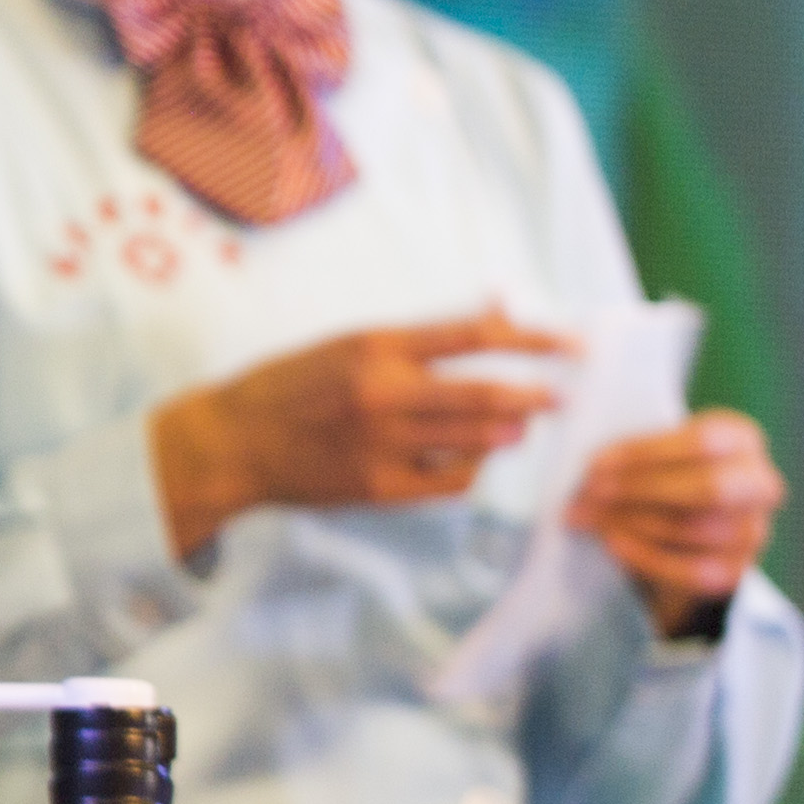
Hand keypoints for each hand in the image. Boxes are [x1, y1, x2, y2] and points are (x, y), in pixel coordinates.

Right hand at [148, 309, 565, 566]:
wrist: (233, 442)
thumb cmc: (289, 385)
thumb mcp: (346, 344)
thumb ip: (414, 338)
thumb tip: (491, 315)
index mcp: (375, 346)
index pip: (474, 334)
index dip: (532, 337)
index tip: (571, 343)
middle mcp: (384, 393)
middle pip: (485, 393)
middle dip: (535, 394)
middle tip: (563, 395)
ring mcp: (384, 444)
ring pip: (475, 438)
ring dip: (509, 430)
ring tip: (522, 425)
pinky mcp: (382, 488)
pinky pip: (450, 480)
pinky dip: (472, 467)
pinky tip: (473, 458)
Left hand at [571, 408, 783, 634]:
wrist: (684, 522)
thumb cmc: (661, 469)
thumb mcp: (654, 447)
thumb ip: (632, 449)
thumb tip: (588, 466)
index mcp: (741, 438)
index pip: (703, 442)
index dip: (645, 454)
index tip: (593, 464)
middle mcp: (760, 484)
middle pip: (708, 488)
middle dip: (642, 490)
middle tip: (589, 493)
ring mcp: (754, 530)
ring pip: (695, 529)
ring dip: (633, 523)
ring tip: (588, 517)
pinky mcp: (737, 570)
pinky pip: (694, 570)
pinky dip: (648, 558)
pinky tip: (612, 544)